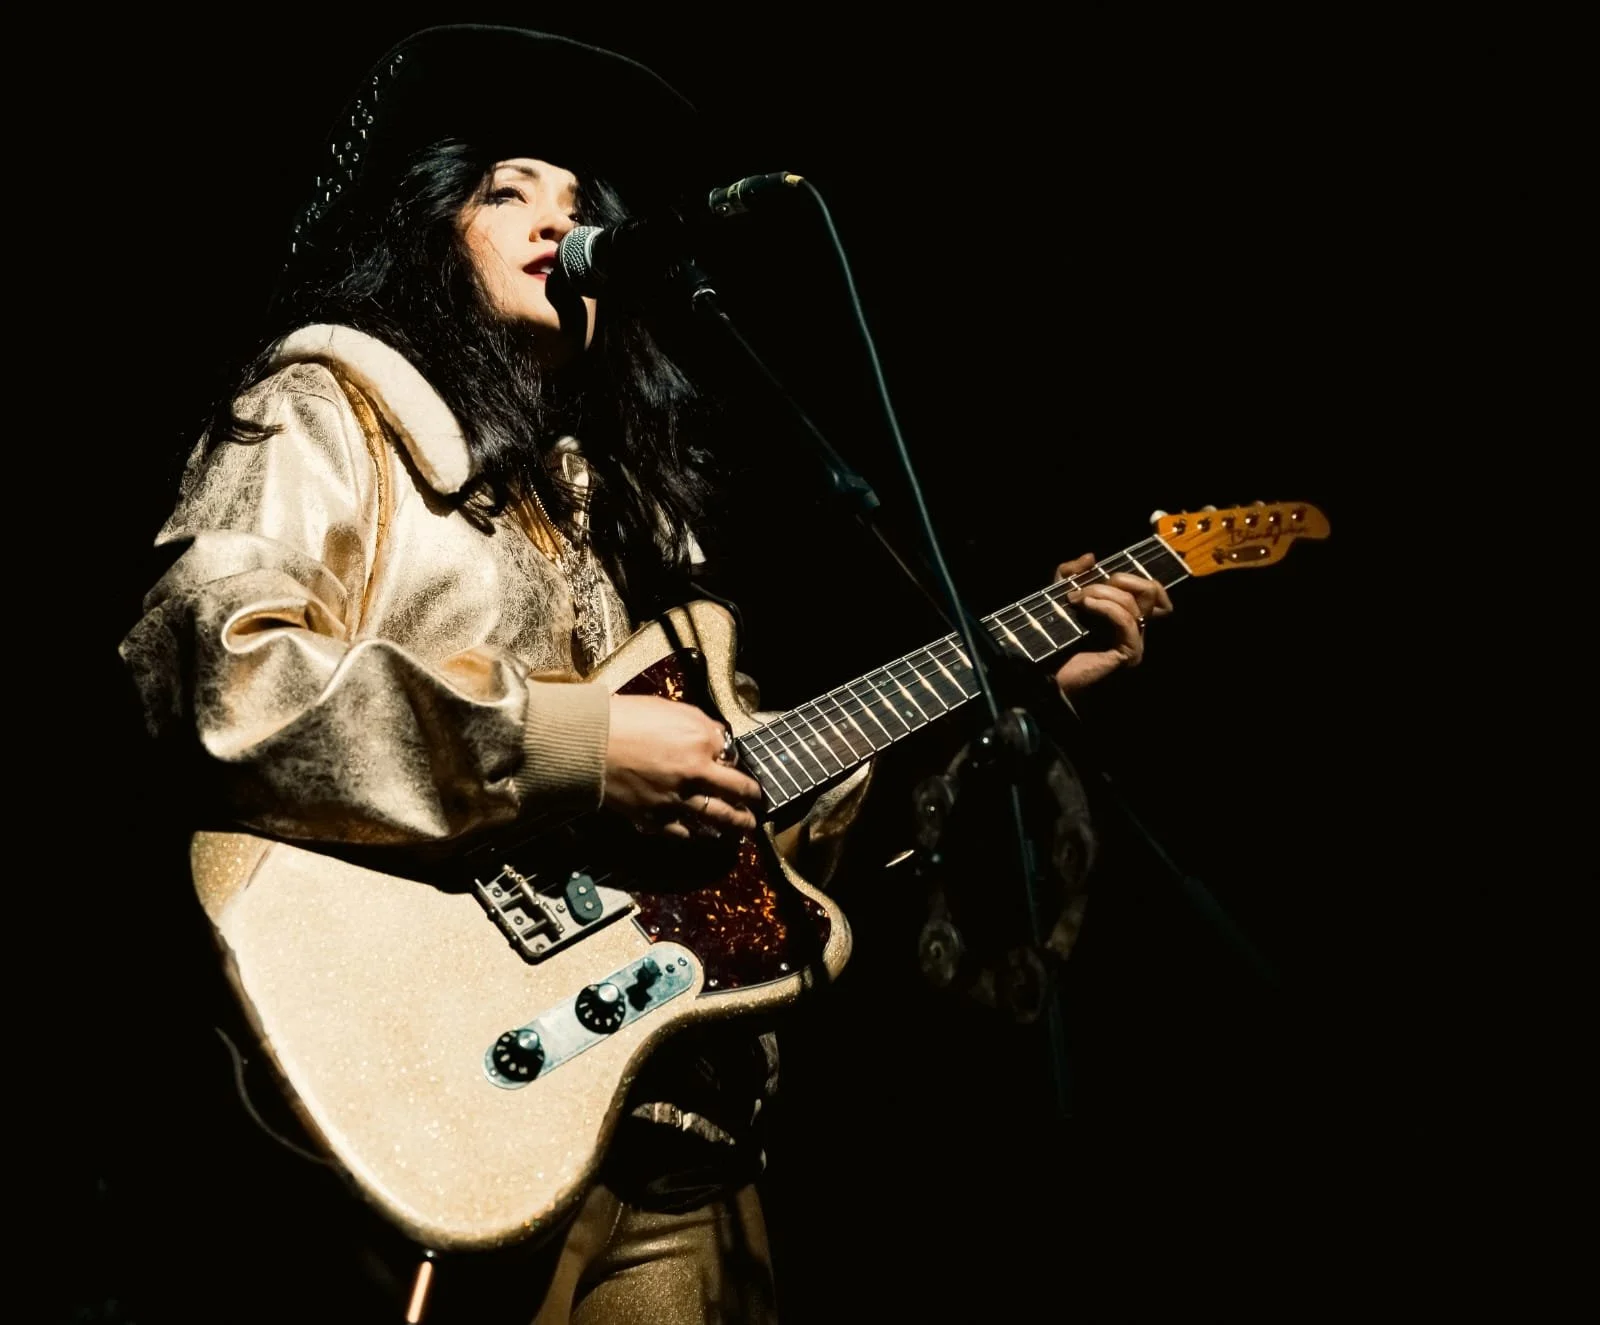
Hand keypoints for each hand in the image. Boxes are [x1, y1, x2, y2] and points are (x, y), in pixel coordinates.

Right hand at [602, 695, 762, 838]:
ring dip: (735, 825)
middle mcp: (695, 774)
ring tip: (744, 828)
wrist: (589, 743)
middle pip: (737, 793)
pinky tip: (701, 835)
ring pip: (716, 818)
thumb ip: (698, 726)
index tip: (739, 768)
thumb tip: (715, 739)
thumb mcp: (670, 709)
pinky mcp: (653, 817)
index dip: (737, 763)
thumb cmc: (624, 718)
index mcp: (701, 743)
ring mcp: (676, 800)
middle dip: (753, 800)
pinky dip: (694, 834)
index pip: (732, 756)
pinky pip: (681, 832)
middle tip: (759, 805)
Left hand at [1051, 553, 1174, 694]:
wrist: (1045, 673)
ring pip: (1134, 604)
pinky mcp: (1128, 653)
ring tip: (1076, 599)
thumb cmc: (1054, 638)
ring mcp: (1135, 642)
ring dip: (1102, 593)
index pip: (1152, 589)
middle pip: (1151, 590)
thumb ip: (1071, 574)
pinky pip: (1126, 621)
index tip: (1095, 577)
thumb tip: (1091, 557)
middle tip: (1084, 588)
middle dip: (1118, 579)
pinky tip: (1085, 605)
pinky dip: (1106, 607)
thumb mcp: (1058, 596)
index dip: (1129, 575)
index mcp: (1126, 614)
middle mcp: (1136, 628)